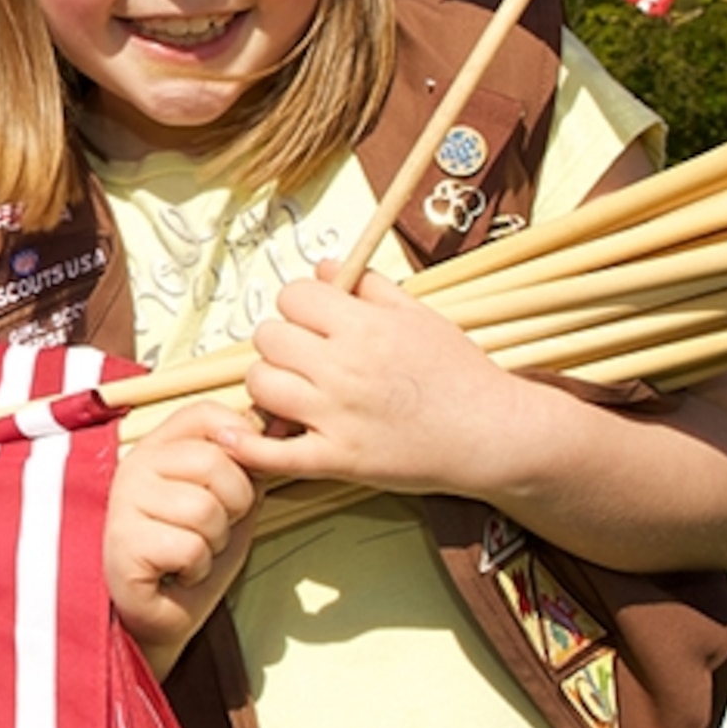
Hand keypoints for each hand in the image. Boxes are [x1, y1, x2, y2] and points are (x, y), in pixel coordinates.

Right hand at [105, 399, 259, 674]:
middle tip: (212, 530)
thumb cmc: (195, 555)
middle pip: (215, 462)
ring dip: (214, 543)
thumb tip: (281, 426)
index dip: (239, 444)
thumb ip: (248, 464)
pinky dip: (196, 569)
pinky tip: (177, 573)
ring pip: (205, 509)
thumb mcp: (231, 502)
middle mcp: (136, 466)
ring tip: (193, 552)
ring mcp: (124, 503)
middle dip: (233, 507)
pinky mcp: (122, 544)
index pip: (206, 414)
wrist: (165, 614)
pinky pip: (188, 548)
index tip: (240, 480)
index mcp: (160, 447)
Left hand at [234, 269, 523, 499]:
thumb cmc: (460, 373)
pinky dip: (246, 447)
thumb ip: (369, 288)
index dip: (299, 306)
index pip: (294, 296)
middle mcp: (345, 367)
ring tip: (293, 392)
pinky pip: (273, 453)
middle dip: (281, 343)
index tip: (315, 321)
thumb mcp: (420, 316)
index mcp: (365, 326)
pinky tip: (232, 437)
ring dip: (270, 385)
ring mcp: (337, 415)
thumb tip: (324, 267)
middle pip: (268, 337)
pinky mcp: (338, 460)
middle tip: (304, 358)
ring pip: (261, 384)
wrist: (495, 434)